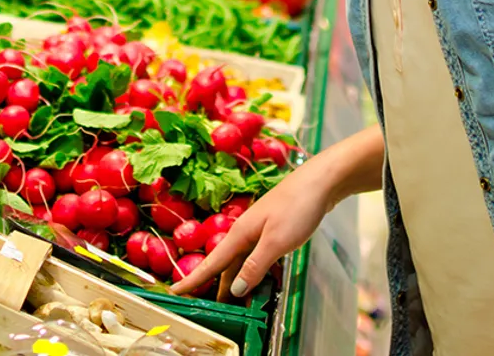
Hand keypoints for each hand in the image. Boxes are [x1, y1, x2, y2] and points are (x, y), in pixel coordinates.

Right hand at [170, 158, 333, 296]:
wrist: (319, 183)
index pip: (212, 263)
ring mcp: (259, 231)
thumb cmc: (297, 209)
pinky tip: (264, 282)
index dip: (193, 279)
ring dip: (239, 282)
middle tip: (213, 311)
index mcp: (239, 235)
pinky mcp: (273, 231)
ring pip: (242, 262)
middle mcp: (244, 233)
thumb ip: (255, 266)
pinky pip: (257, 257)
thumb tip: (235, 289)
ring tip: (238, 304)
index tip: (174, 292)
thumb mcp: (276, 243)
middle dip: (217, 287)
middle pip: (226, 266)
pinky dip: (256, 272)